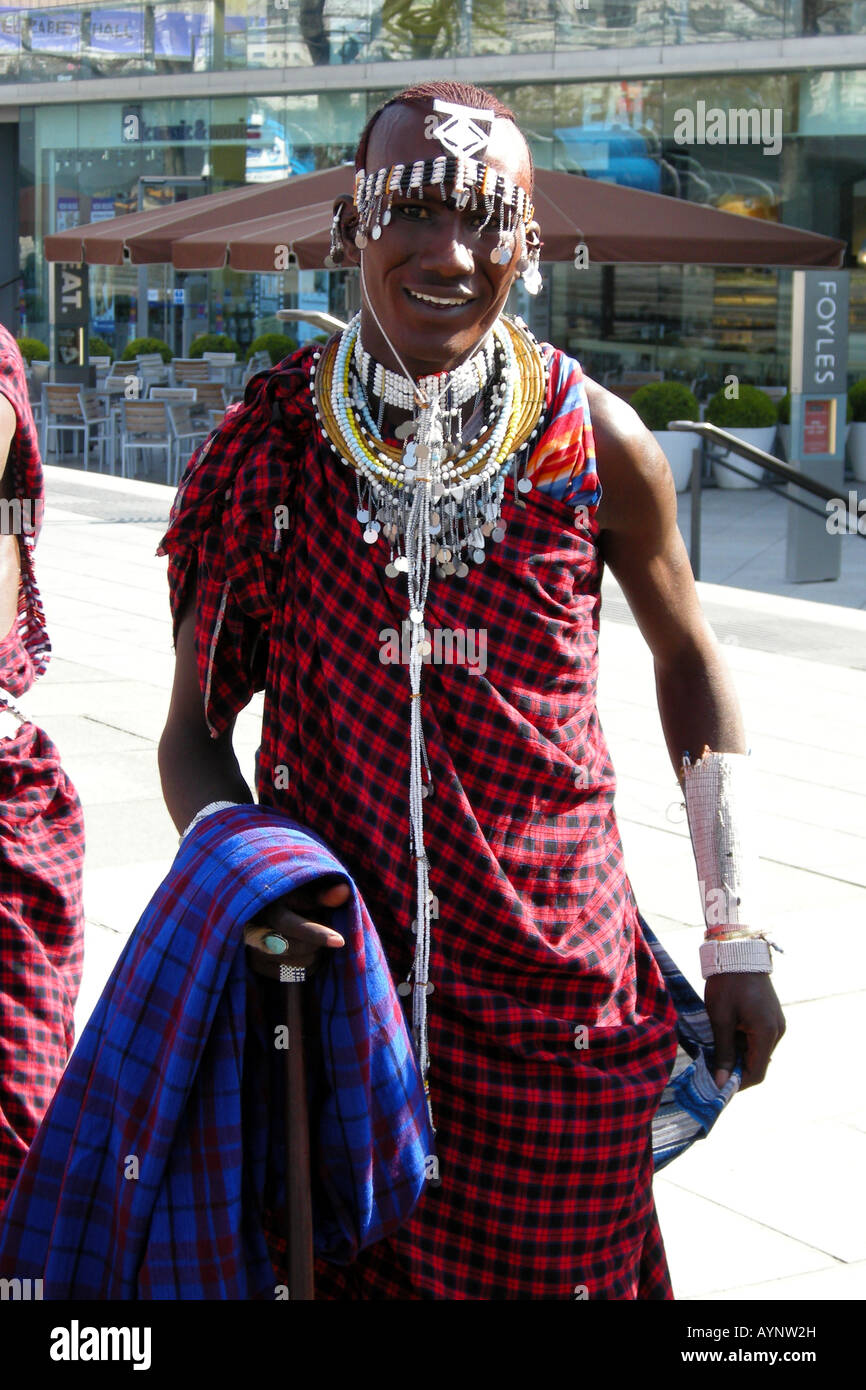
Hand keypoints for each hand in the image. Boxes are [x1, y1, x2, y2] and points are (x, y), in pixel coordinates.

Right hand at [244, 875, 348, 970]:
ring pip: (298, 964)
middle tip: (322, 929)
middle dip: (317, 942)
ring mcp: (254, 951)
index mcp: (268, 908)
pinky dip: (307, 965)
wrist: (262, 912)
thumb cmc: (291, 899)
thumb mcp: (304, 891)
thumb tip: (344, 891)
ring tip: (311, 938)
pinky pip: (294, 975)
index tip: (339, 941)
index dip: (316, 933)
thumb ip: (323, 895)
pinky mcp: (257, 966)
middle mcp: (256, 931)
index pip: (291, 925)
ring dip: (314, 954)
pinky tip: (304, 950)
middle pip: (298, 948)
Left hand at [704, 972, 785, 1090]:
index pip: (756, 1073)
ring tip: (714, 1047)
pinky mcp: (771, 1017)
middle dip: (734, 1069)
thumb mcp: (721, 1019)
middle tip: (710, 1068)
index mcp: (767, 1033)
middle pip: (757, 1063)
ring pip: (757, 1051)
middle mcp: (777, 1031)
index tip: (716, 1086)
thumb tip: (721, 1082)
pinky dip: (742, 1042)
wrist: (737, 953)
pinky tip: (724, 1034)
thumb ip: (723, 1052)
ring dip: (737, 1054)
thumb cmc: (727, 985)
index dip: (736, 1083)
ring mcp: (776, 1023)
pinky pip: (758, 1038)